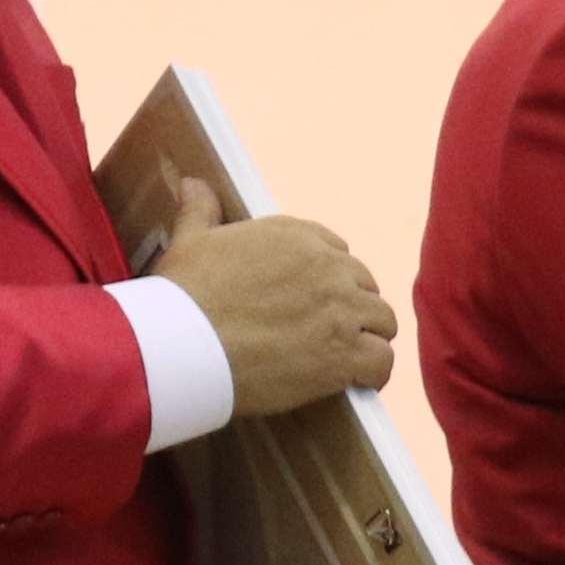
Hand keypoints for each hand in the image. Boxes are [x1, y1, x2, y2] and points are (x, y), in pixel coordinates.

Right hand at [149, 174, 397, 418]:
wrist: (182, 346)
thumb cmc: (182, 295)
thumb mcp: (189, 241)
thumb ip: (200, 210)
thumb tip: (195, 183)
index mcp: (296, 236)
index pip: (338, 251)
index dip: (330, 279)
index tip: (313, 299)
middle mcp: (327, 266)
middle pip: (364, 285)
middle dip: (351, 308)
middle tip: (326, 334)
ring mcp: (340, 309)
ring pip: (382, 321)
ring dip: (367, 338)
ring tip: (345, 358)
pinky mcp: (344, 353)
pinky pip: (382, 361)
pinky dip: (373, 373)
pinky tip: (357, 381)